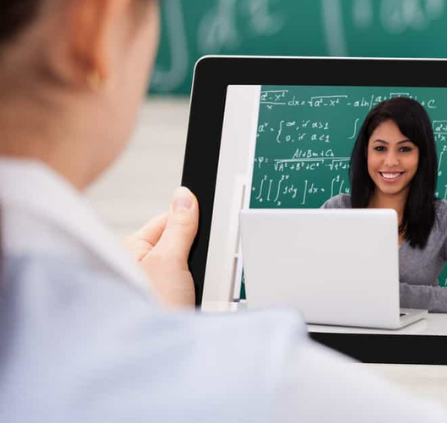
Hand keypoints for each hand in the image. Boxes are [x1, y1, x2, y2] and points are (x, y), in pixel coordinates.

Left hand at [122, 187, 198, 308]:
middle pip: (182, 242)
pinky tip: (200, 298)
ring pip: (189, 265)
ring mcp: (155, 284)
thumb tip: (184, 195)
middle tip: (200, 266)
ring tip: (198, 288)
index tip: (209, 227)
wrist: (157, 357)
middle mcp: (140, 265)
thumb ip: (180, 226)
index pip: (170, 219)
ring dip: (200, 275)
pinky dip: (201, 290)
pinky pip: (193, 285)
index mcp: (131, 248)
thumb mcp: (169, 260)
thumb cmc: (150, 310)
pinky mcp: (170, 300)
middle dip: (197, 252)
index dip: (192, 222)